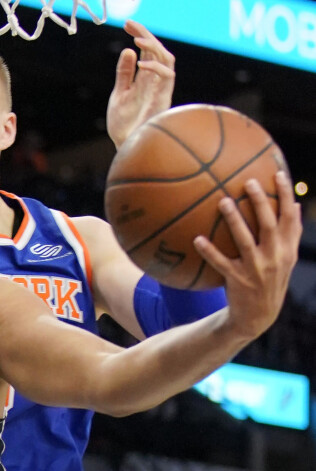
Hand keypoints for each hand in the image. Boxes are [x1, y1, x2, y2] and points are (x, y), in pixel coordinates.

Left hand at [107, 20, 174, 148]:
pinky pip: (167, 77)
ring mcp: (161, 90)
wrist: (125, 146)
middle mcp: (155, 83)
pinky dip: (156, 67)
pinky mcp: (163, 99)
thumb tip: (127, 50)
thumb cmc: (124, 125)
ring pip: (167, 59)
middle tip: (131, 25)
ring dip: (154, 47)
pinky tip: (140, 63)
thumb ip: (124, 74)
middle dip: (146, 35)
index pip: (148, 52)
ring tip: (137, 40)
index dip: (140, 36)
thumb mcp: (120, 94)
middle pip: (159, 51)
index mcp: (145, 80)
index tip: (128, 24)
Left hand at [194, 172, 301, 338]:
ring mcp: (256, 269)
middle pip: (269, 225)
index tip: (279, 174)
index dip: (286, 196)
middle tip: (248, 182)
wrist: (258, 316)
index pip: (290, 218)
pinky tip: (197, 239)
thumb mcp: (286, 259)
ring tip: (223, 201)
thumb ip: (290, 234)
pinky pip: (221, 263)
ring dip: (234, 220)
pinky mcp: (237, 280)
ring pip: (245, 240)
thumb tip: (295, 205)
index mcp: (287, 250)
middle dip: (261, 202)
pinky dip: (209, 251)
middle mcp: (275, 258)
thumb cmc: (270, 279)